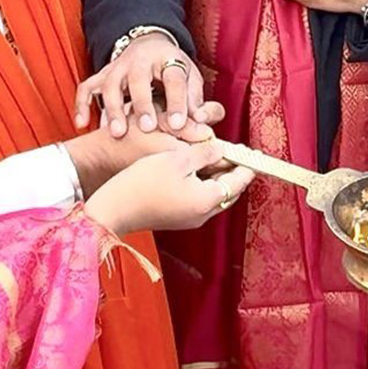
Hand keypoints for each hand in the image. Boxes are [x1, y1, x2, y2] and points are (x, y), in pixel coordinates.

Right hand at [74, 34, 213, 137]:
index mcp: (167, 58)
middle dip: (141, 104)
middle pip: (137, 79)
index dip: (177, 101)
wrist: (149, 46)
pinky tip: (82, 124)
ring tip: (117, 133)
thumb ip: (196, 100)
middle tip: (146, 128)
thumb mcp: (191, 78)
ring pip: (110, 84)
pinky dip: (82, 104)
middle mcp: (140, 60)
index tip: (178, 125)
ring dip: (112, 109)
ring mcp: (118, 66)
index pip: (174, 78)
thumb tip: (201, 120)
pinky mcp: (103, 74)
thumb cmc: (173, 69)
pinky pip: (87, 87)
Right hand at [84, 140, 253, 235]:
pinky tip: (192, 167)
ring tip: (213, 154)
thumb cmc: (142, 183)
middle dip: (232, 169)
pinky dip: (201, 183)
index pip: (238, 181)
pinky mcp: (177, 218)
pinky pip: (198, 199)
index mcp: (207, 200)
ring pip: (213, 194)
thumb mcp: (177, 158)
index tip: (254, 153)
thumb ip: (205, 152)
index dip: (247, 165)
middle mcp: (203, 214)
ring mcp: (189, 219)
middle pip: (227, 189)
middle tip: (234, 150)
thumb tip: (222, 149)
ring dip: (215, 175)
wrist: (112, 209)